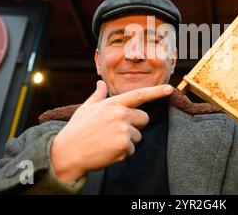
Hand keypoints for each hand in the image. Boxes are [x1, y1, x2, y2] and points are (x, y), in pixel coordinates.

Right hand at [50, 81, 173, 182]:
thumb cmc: (76, 130)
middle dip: (135, 125)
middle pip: (144, 118)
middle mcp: (121, 114)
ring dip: (127, 141)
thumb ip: (98, 96)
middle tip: (115, 132)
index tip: (170, 89)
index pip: (139, 95)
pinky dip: (123, 153)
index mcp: (113, 103)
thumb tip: (101, 83)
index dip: (157, 92)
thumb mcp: (86, 109)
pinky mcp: (125, 146)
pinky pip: (132, 150)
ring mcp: (124, 130)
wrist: (67, 153)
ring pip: (138, 136)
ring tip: (108, 142)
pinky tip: (107, 151)